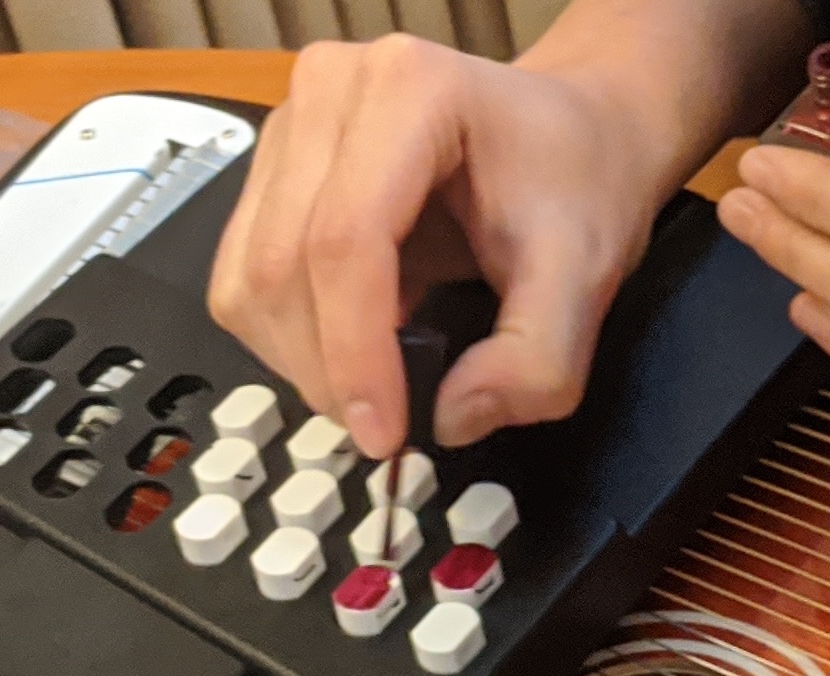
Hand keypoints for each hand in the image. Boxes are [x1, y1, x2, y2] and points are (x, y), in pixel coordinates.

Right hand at [207, 35, 667, 458]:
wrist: (563, 134)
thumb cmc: (573, 177)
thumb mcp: (587, 267)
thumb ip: (539, 355)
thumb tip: (452, 418)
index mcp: (409, 89)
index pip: (344, 239)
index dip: (354, 352)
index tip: (385, 432)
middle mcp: (328, 94)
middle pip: (281, 267)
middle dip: (326, 369)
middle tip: (383, 420)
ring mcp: (287, 133)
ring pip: (248, 285)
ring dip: (299, 360)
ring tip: (370, 377)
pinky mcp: (265, 177)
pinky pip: (242, 284)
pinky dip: (286, 340)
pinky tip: (346, 340)